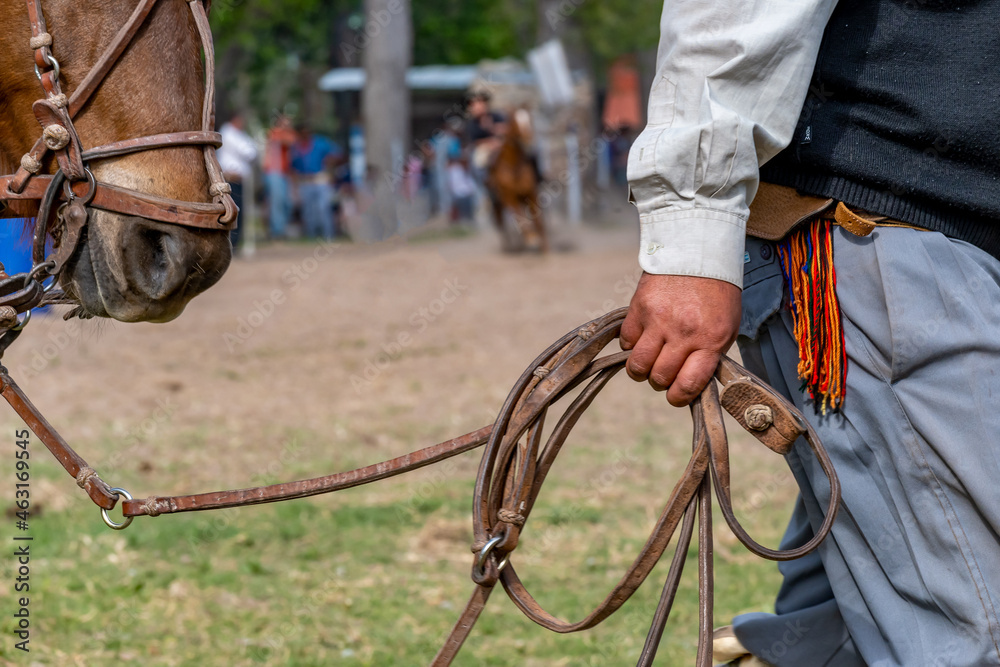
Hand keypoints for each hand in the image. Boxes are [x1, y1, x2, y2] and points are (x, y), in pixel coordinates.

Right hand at [620, 273, 740, 406]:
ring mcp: (659, 320)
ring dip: (640, 369)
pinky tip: (641, 337)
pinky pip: (626, 341)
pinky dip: (630, 345)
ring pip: (637, 364)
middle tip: (662, 372)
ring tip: (647, 360)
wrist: (699, 252)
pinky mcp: (639, 308)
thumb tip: (689, 382)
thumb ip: (709, 355)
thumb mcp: (726, 326)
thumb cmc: (717, 293)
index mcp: (710, 340)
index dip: (678, 397)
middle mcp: (683, 333)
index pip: (688, 384)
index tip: (675, 395)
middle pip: (659, 377)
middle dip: (659, 381)